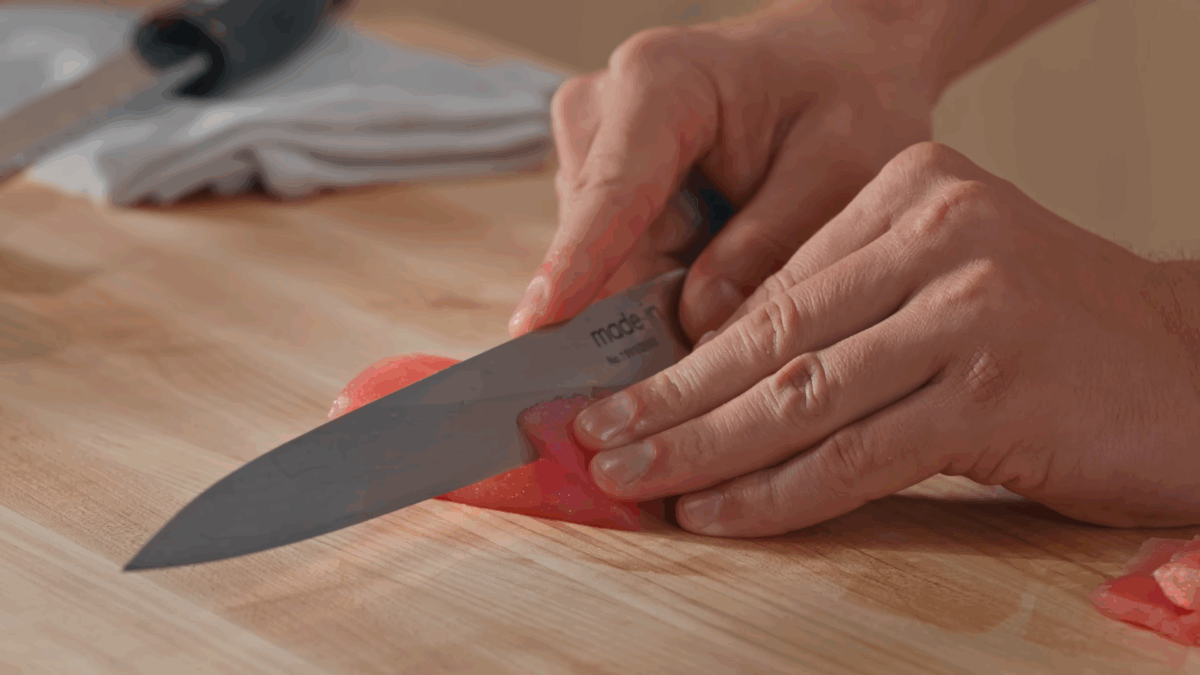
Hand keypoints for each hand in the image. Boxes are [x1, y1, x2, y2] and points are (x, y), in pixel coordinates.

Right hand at [506, 4, 936, 340]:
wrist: (844, 59)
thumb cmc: (849, 96)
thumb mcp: (838, 171)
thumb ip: (769, 247)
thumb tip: (695, 328)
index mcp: (663, 83)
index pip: (611, 190)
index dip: (576, 265)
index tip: (536, 325)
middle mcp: (607, 108)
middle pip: (598, 241)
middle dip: (644, 309)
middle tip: (708, 359)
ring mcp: (596, 147)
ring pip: (604, 259)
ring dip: (662, 297)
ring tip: (740, 282)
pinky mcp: (601, 180)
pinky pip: (615, 259)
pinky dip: (662, 287)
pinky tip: (715, 280)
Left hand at [571, 142, 1199, 535]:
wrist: (1197, 368)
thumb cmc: (1057, 341)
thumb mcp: (946, 289)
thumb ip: (849, 312)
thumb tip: (721, 379)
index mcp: (913, 192)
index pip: (773, 288)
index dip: (685, 352)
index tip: (619, 394)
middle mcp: (939, 232)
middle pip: (771, 336)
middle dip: (670, 399)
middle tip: (594, 439)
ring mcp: (972, 305)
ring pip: (802, 393)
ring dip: (704, 448)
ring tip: (633, 480)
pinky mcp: (996, 386)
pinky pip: (858, 450)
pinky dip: (780, 491)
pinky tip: (720, 512)